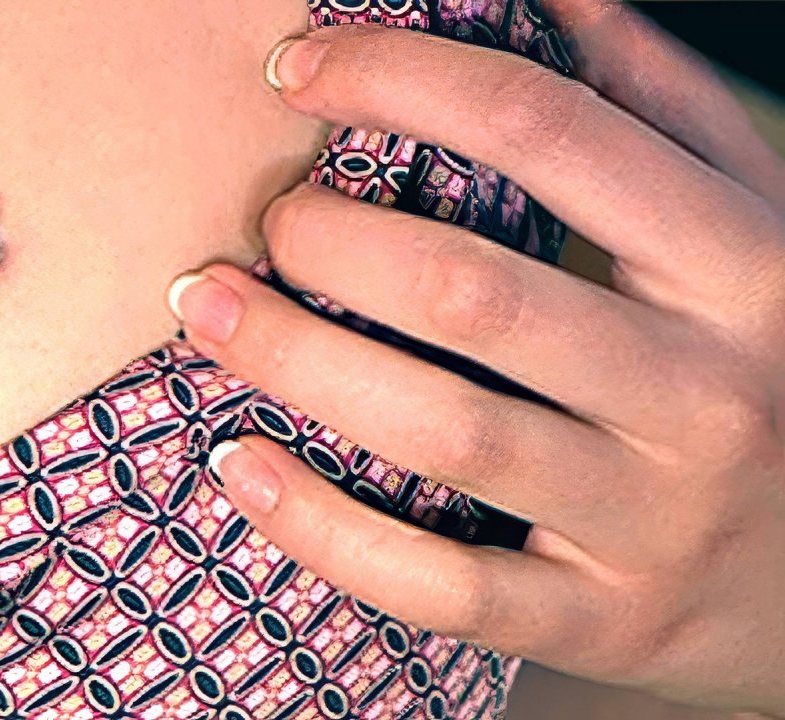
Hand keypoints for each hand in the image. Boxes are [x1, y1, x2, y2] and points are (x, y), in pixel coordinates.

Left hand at [166, 3, 784, 715]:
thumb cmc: (764, 371)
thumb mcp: (752, 227)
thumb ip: (662, 108)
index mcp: (744, 267)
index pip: (548, 129)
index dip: (400, 80)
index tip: (298, 72)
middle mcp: (705, 393)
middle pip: (473, 291)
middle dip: (331, 238)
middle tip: (264, 221)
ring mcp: (654, 520)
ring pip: (444, 431)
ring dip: (297, 361)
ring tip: (209, 309)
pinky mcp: (603, 622)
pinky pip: (441, 585)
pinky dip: (325, 528)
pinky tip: (239, 467)